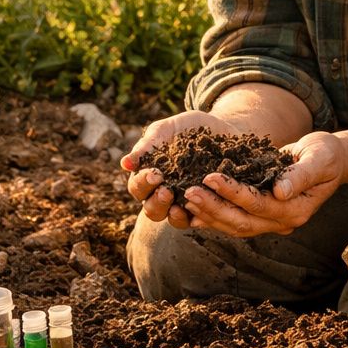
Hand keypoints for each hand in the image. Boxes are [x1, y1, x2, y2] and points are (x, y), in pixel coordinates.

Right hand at [121, 110, 239, 228]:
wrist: (223, 129)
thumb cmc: (188, 127)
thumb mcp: (166, 130)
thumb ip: (147, 145)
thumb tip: (124, 164)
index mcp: (149, 177)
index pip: (138, 187)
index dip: (144, 183)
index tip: (155, 174)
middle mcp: (164, 194)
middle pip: (152, 209)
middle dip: (157, 202)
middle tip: (167, 190)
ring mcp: (185, 202)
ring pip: (173, 219)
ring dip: (174, 215)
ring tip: (181, 205)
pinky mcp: (207, 206)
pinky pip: (200, 219)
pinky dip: (200, 217)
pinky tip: (203, 209)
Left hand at [180, 131, 347, 237]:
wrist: (329, 161)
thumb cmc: (325, 155)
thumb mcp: (320, 159)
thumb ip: (301, 175)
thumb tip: (281, 191)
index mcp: (297, 210)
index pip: (260, 205)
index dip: (234, 193)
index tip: (210, 177)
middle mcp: (283, 222)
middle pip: (242, 222)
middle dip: (213, 207)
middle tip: (189, 192)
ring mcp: (271, 222)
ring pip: (234, 226)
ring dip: (209, 214)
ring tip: (185, 199)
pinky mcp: (261, 216)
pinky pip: (234, 221)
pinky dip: (212, 217)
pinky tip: (192, 210)